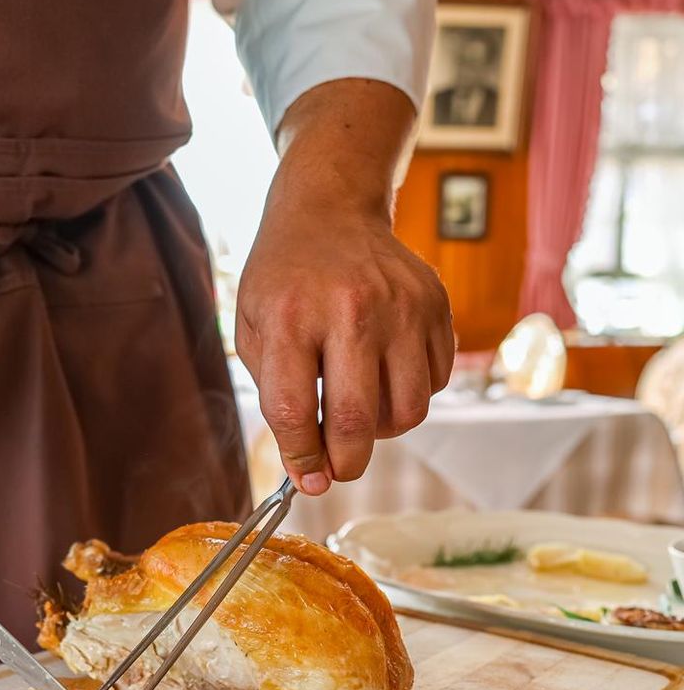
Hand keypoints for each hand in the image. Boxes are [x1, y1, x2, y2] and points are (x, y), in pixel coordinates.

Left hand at [237, 201, 452, 494]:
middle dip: (346, 463)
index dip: (301, 459)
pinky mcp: (436, 305)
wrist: (328, 209)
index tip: (306, 480)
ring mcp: (402, 307)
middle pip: (356, 420)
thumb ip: (275, 395)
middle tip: (337, 470)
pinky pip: (434, 383)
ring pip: (407, 411)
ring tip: (360, 414)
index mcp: (292, 317)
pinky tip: (383, 378)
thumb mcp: (253, 328)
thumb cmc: (284, 279)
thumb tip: (305, 467)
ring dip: (382, 433)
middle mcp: (351, 310)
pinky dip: (410, 398)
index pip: (294, 411)